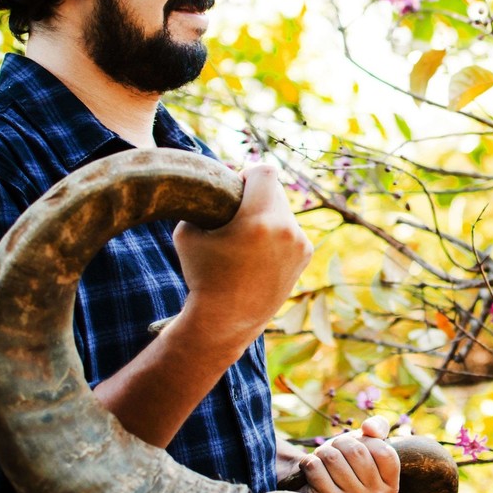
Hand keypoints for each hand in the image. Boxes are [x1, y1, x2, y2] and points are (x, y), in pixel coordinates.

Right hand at [173, 163, 312, 350]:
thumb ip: (202, 202)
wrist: (226, 321)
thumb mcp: (187, 233)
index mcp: (259, 219)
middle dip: (258, 194)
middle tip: (239, 209)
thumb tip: (212, 187)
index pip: (264, 171)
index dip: (247, 174)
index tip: (236, 187)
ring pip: (284, 210)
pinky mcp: (305, 256)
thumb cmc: (202, 275)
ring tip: (248, 235)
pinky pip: (291, 230)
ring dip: (268, 214)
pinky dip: (278, 233)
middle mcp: (286, 228)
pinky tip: (260, 250)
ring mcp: (299, 243)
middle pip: (275, 189)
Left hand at [300, 415, 399, 492]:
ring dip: (323, 451)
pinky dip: (309, 461)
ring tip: (323, 459)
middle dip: (341, 443)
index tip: (358, 445)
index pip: (384, 451)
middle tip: (335, 450)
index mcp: (390, 485)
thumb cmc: (347, 459)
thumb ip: (378, 427)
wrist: (319, 480)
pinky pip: (315, 468)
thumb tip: (369, 428)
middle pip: (357, 452)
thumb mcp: (366, 440)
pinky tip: (312, 467)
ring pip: (333, 458)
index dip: (367, 440)